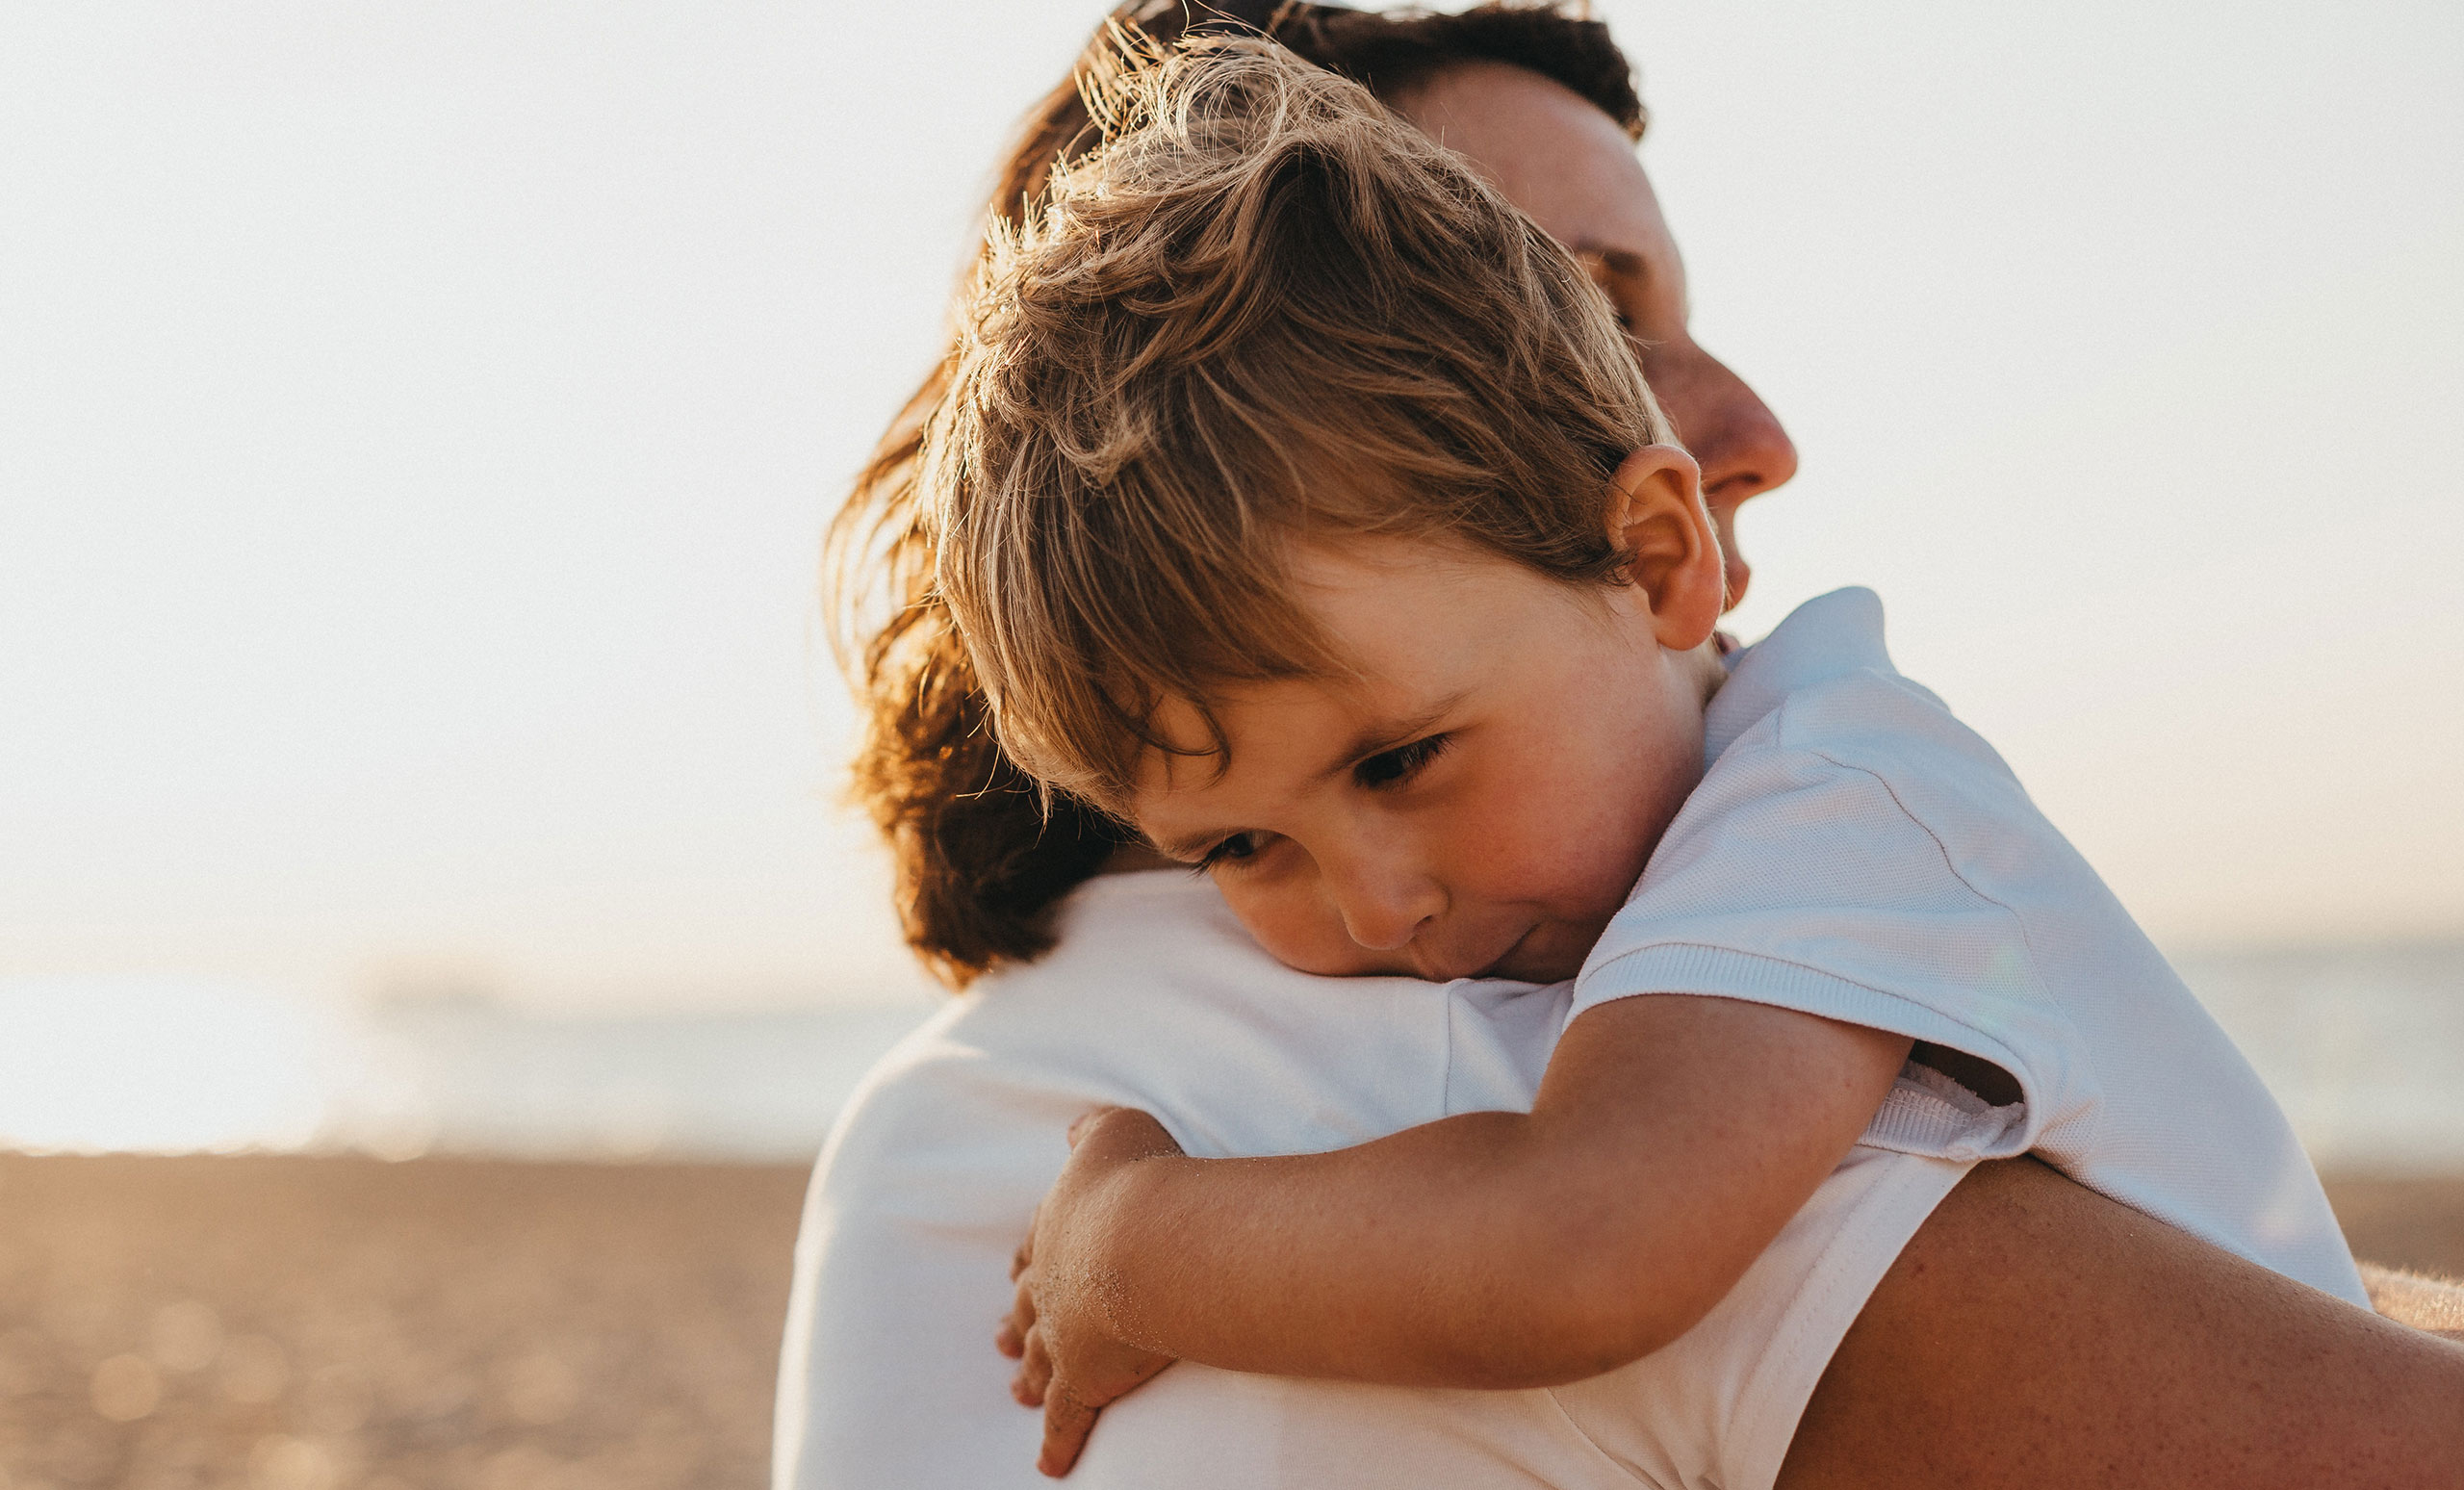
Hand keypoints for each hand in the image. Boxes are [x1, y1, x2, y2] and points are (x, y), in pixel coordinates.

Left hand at [996, 1106, 1183, 1475]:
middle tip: (999, 1339)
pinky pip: (1066, 1418)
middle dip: (1014, 1322)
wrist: (1145, 1240)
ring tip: (1016, 1390)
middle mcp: (1051, 1283)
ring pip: (1037, 1362)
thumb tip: (1075, 1128)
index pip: (1036, 1247)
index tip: (1017, 1270)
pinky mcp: (1084, 1380)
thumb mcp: (1115, 1130)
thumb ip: (1092, 1129)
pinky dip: (1057, 1442)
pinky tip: (1050, 1464)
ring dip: (1027, 1375)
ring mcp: (1063, 1335)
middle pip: (1026, 1307)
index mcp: (1057, 1228)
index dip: (1029, 1259)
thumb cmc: (1139, 1180)